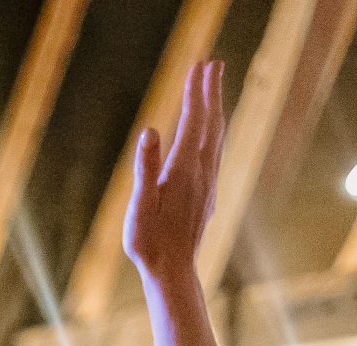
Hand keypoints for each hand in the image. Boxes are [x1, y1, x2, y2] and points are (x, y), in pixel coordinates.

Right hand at [124, 61, 225, 283]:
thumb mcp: (139, 206)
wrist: (173, 272)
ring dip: (216, 109)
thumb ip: (145, 167)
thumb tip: (150, 132)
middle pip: (211, 123)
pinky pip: (215, 152)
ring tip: (215, 88)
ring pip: (217, 136)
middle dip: (212, 92)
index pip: (194, 121)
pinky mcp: (207, 194)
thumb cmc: (150, 242)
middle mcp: (202, 172)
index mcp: (184, 169)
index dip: (196, 92)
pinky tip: (212, 131)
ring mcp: (207, 183)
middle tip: (214, 64)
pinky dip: (215, 131)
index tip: (200, 65)